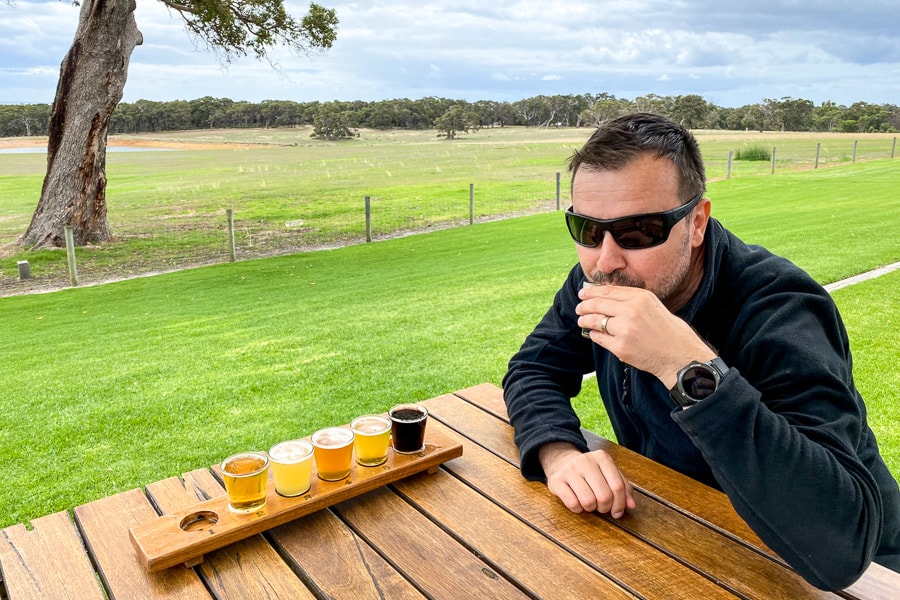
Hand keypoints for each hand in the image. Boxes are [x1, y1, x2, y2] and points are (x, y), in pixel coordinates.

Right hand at [539, 442, 635, 516]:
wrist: (561, 461)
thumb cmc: (590, 471)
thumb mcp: (608, 473)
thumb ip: (623, 487)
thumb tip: (631, 505)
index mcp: (602, 457)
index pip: (618, 486)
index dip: (620, 504)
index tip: (617, 512)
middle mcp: (585, 461)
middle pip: (604, 496)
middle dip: (605, 508)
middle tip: (602, 507)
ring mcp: (569, 470)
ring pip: (588, 501)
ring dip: (591, 508)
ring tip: (589, 503)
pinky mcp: (556, 480)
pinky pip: (573, 504)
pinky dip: (578, 509)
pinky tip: (578, 502)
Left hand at [577, 285, 714, 388]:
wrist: (680, 357)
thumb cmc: (669, 331)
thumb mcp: (654, 306)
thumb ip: (632, 300)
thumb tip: (606, 295)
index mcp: (641, 297)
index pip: (608, 291)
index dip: (592, 291)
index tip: (583, 292)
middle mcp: (632, 311)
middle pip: (598, 304)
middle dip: (584, 305)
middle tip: (579, 308)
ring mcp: (625, 330)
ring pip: (595, 321)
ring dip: (585, 320)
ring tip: (582, 321)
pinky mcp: (621, 347)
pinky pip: (599, 338)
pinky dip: (594, 335)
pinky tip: (594, 333)